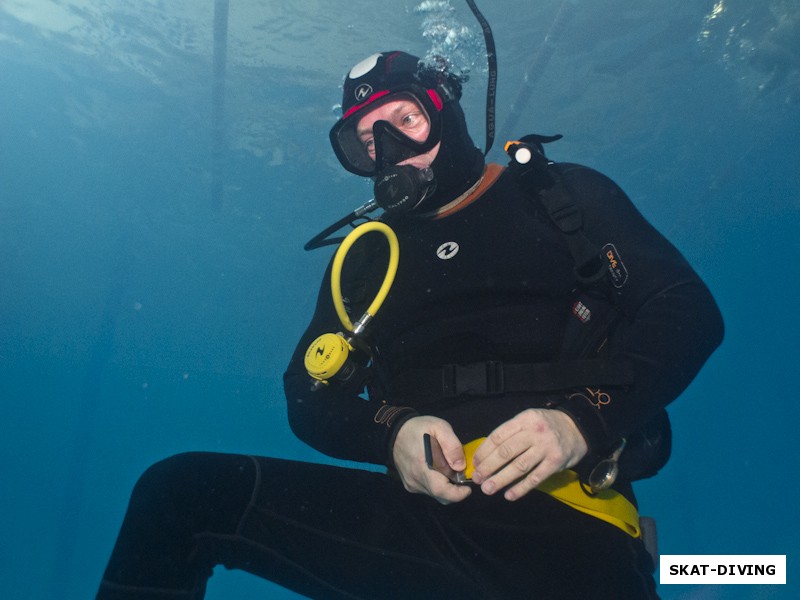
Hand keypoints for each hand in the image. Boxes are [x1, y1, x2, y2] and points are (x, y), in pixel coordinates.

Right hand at [392, 416, 472, 503]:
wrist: (395, 433)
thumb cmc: (419, 429)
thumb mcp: (439, 427)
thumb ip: (452, 445)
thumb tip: (460, 466)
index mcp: (423, 465)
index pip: (442, 490)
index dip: (457, 494)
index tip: (468, 488)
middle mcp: (416, 479)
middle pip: (440, 496)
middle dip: (455, 490)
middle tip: (461, 476)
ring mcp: (412, 484)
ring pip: (435, 494)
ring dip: (446, 487)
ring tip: (448, 469)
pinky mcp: (410, 485)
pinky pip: (428, 490)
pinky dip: (437, 485)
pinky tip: (437, 471)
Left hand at [471, 409, 587, 500]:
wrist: (577, 428)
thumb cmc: (545, 426)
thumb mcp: (528, 420)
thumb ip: (511, 433)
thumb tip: (486, 454)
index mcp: (524, 419)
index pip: (498, 437)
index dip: (484, 451)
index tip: (475, 463)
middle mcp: (534, 432)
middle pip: (506, 452)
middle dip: (488, 467)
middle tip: (477, 479)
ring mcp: (546, 448)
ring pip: (519, 466)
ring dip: (501, 479)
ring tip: (487, 489)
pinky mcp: (555, 462)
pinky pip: (535, 478)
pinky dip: (521, 488)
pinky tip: (509, 495)